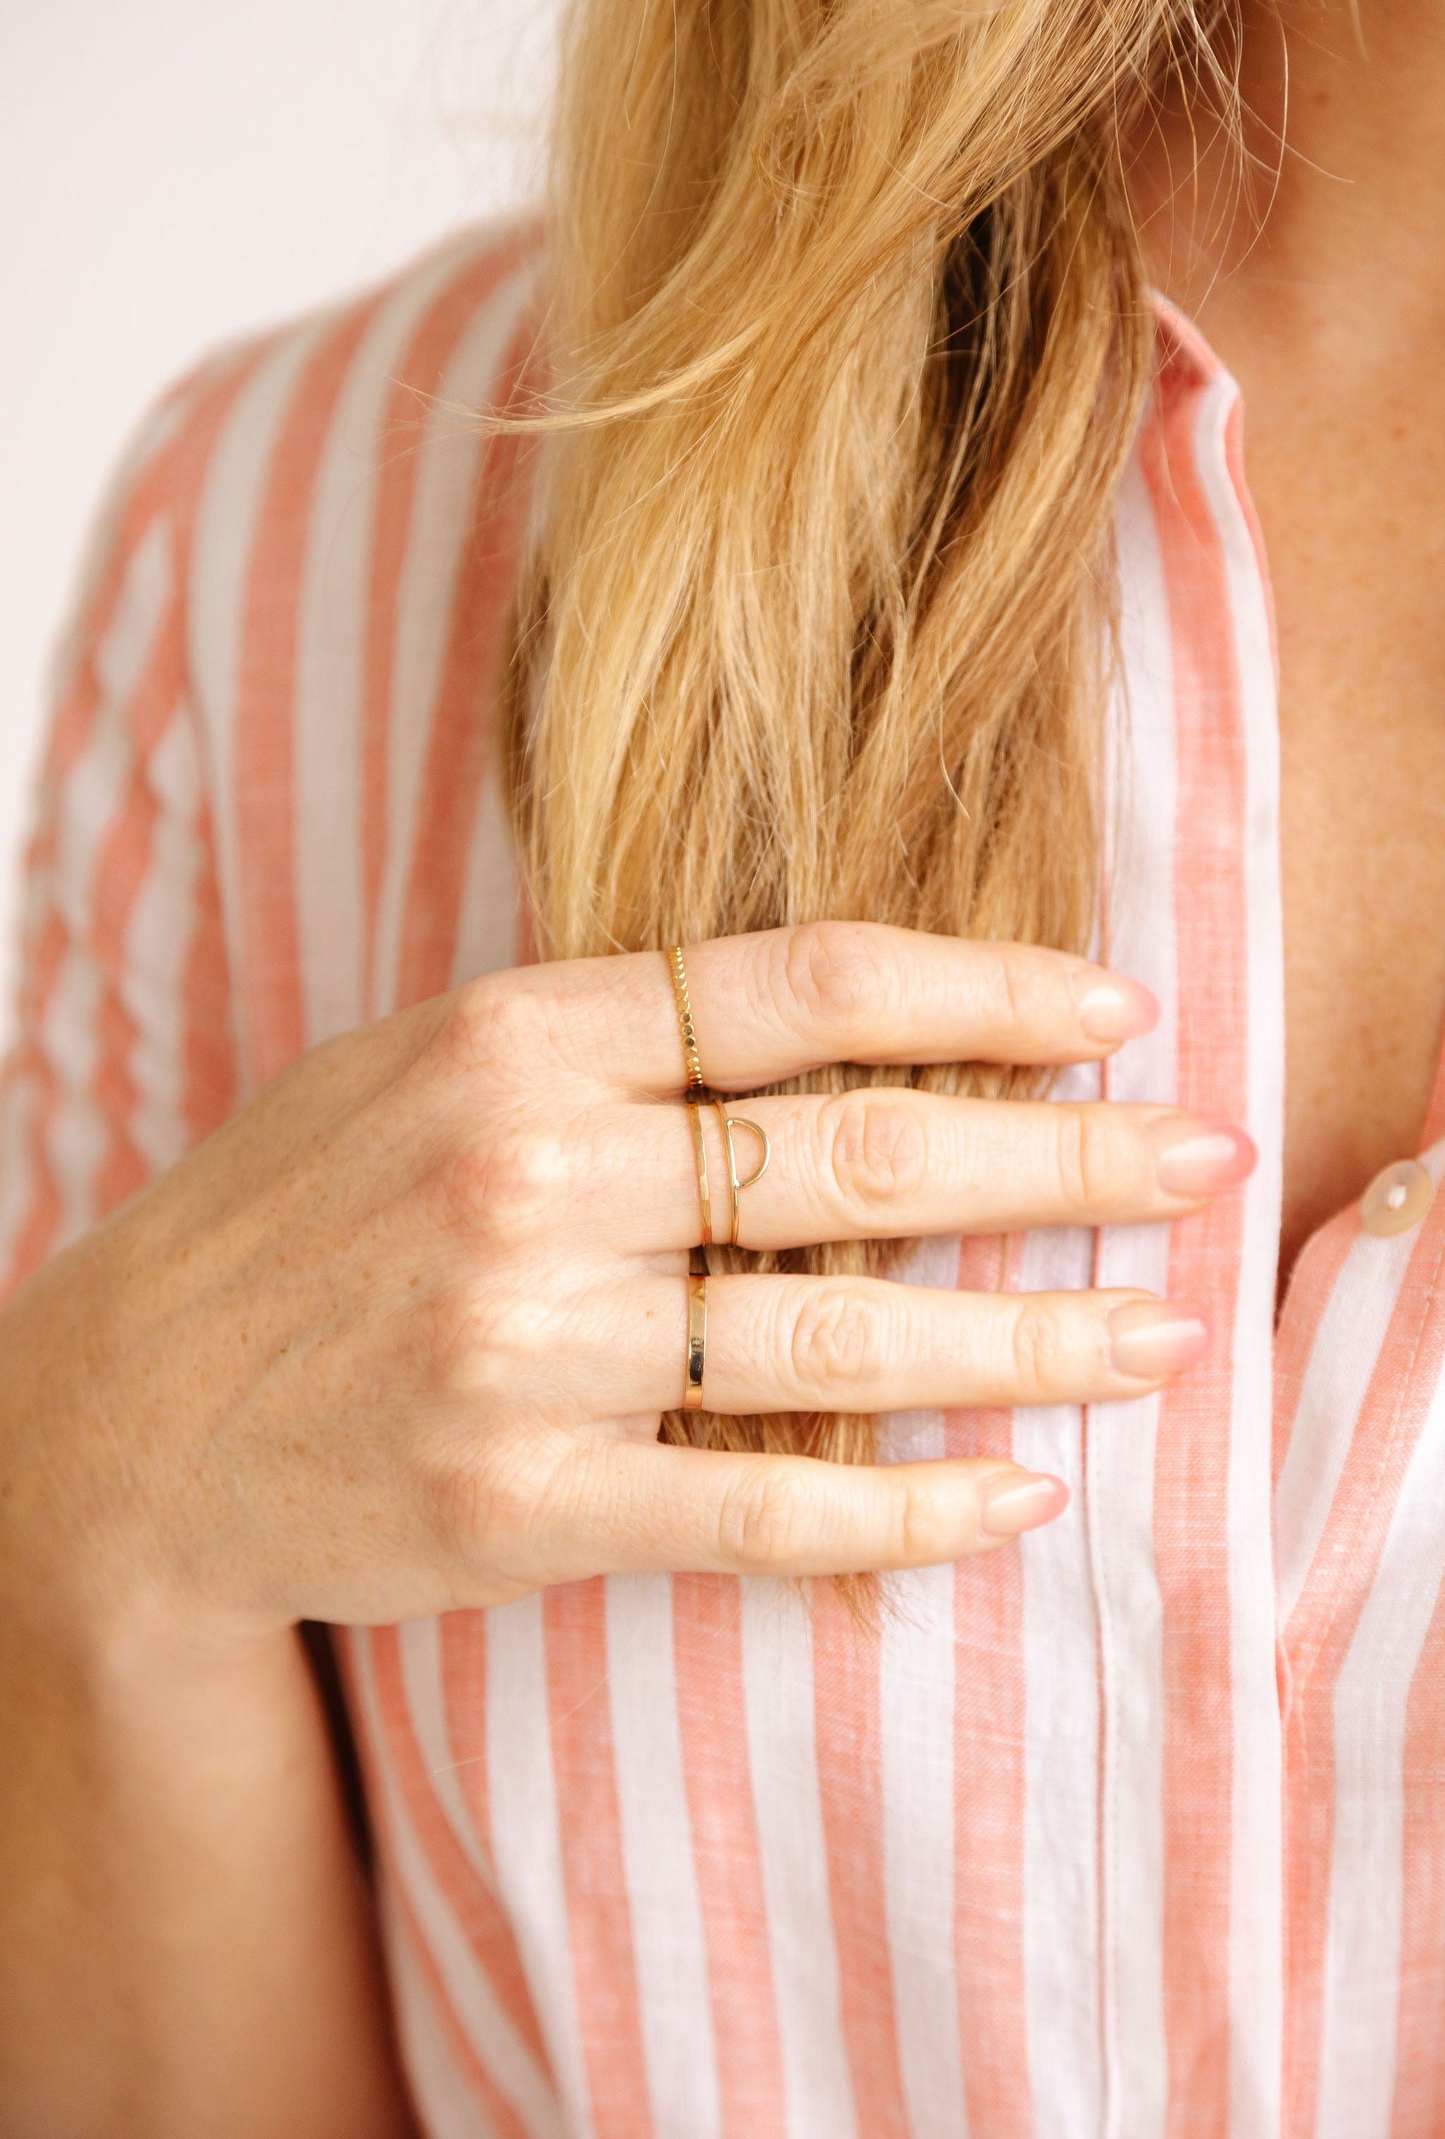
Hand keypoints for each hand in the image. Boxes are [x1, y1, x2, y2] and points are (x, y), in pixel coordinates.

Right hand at [0, 922, 1249, 1640]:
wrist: (128, 1420)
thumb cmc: (299, 1221)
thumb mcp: (425, 1065)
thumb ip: (611, 1042)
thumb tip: (838, 1029)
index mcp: (518, 1037)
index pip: (803, 988)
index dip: (982, 994)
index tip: (1115, 1014)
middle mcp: (530, 1173)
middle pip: (854, 1154)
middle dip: (1057, 1163)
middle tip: (1197, 1166)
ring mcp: (527, 1342)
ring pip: (835, 1331)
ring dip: (1024, 1340)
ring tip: (1155, 1338)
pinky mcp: (523, 1500)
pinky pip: (759, 1500)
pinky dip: (899, 1504)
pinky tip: (1012, 1495)